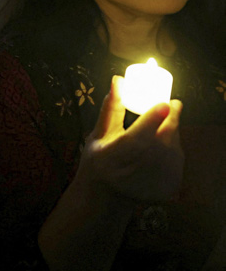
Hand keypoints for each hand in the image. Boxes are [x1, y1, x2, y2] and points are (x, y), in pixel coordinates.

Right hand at [77, 75, 183, 202]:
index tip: (166, 103)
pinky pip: (178, 160)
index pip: (136, 140)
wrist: (106, 198)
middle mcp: (131, 174)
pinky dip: (174, 147)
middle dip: (170, 120)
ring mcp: (151, 185)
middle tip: (171, 104)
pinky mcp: (167, 190)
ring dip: (172, 133)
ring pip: (172, 150)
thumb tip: (118, 80)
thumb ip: (112, 109)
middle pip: (159, 143)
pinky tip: (164, 144)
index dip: (152, 121)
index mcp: (110, 159)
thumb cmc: (99, 160)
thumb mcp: (98, 135)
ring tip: (163, 124)